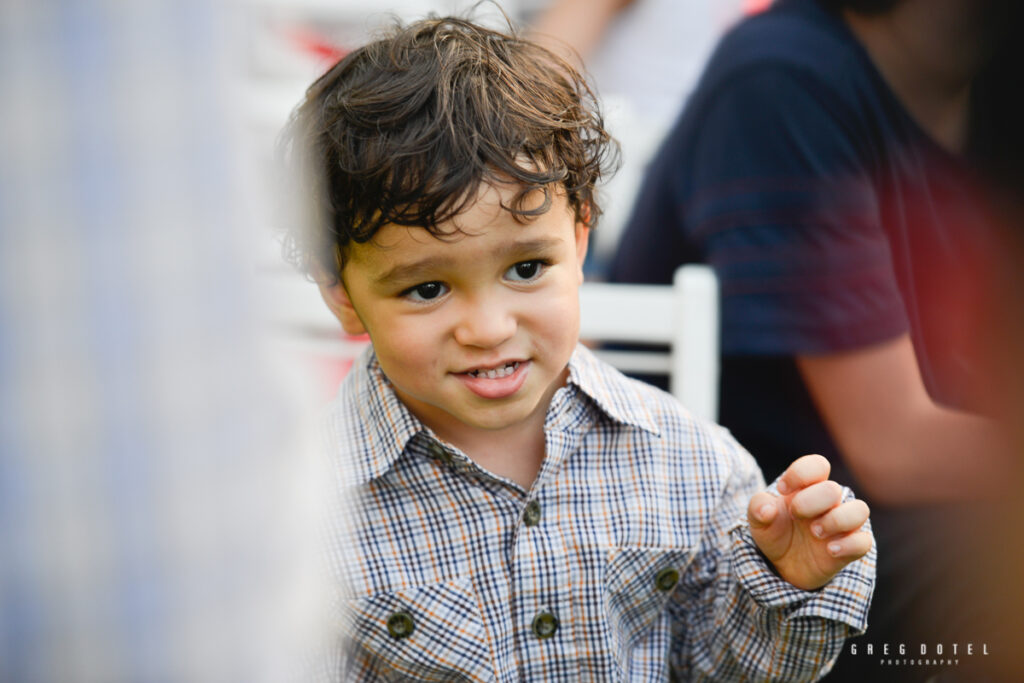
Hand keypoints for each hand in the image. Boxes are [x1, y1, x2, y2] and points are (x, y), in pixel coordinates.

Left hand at [747, 455, 871, 590]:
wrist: (783, 564)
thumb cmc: (775, 531)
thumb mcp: (758, 519)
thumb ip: (758, 507)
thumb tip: (768, 510)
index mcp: (808, 487)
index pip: (817, 465)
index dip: (801, 473)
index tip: (782, 490)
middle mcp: (829, 502)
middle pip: (833, 489)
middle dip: (811, 502)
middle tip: (796, 515)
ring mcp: (843, 524)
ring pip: (860, 510)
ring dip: (836, 520)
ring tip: (815, 532)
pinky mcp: (851, 548)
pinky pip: (864, 541)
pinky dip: (849, 545)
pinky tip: (829, 550)